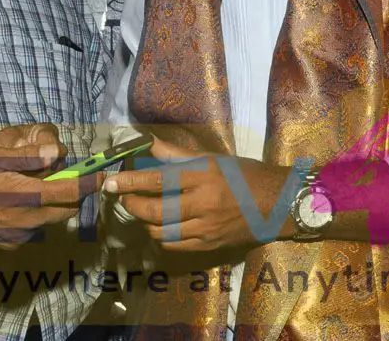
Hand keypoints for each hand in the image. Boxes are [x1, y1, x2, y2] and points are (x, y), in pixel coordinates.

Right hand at [0, 127, 101, 248]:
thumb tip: (56, 152)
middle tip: (63, 176)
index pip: (72, 191)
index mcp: (27, 195)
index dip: (91, 182)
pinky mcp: (10, 243)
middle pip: (67, 209)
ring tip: (33, 187)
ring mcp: (19, 235)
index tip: (102, 174)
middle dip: (73, 193)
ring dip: (53, 204)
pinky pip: (33, 228)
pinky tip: (15, 203)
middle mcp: (28, 220)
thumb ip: (27, 156)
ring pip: (51, 219)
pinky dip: (35, 215)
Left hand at [103, 139, 296, 251]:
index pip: (158, 180)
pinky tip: (159, 225)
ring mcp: (207, 228)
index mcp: (204, 175)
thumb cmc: (245, 174)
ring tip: (140, 209)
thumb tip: (147, 142)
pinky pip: (174, 245)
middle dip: (131, 203)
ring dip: (144, 220)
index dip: (130, 181)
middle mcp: (204, 203)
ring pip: (161, 230)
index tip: (109, 181)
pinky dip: (160, 235)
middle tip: (121, 195)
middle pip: (155, 210)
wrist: (279, 203)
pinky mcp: (210, 245)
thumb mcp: (213, 158)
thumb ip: (177, 154)